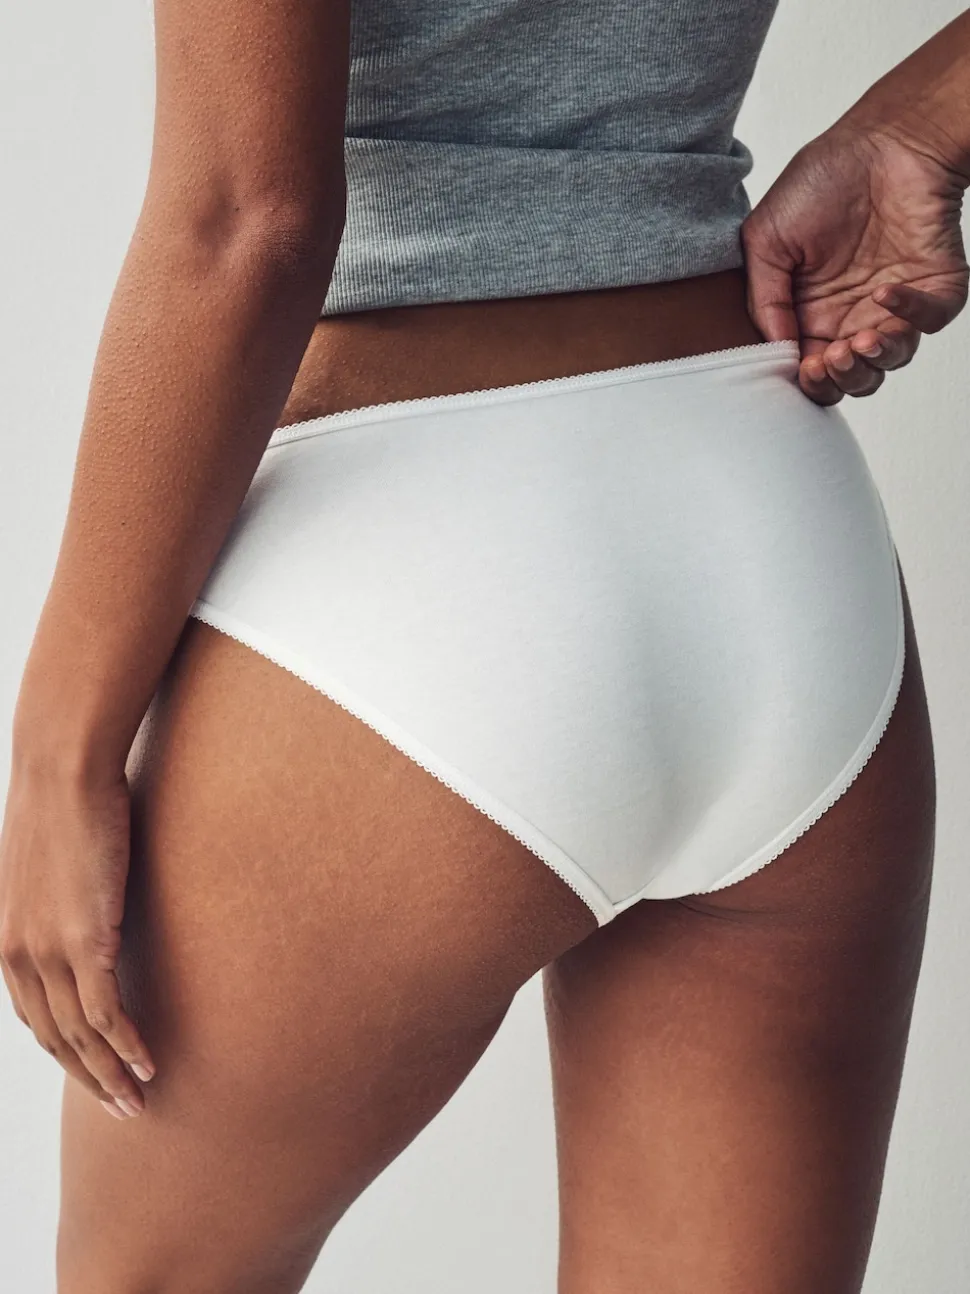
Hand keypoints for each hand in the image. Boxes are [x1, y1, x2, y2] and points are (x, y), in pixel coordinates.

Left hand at [0, 762, 154, 1119]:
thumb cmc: (60, 802)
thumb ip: (54, 899)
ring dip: (110, 1074)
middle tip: (121, 1106)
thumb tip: (81, 903)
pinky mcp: (84, 940)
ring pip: (79, 1035)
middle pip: (53, 1037)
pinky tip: (149, 1063)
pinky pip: (106, 1013)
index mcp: (6, 940)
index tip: (94, 1070)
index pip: (35, 1016)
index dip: (66, 1051)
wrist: (63, 769)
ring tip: (139, 1099)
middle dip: (87, 1078)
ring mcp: (48, 951)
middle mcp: (18, 955)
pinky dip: (127, 1046)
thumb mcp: (43, 864)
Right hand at [741, 114, 968, 403]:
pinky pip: (930, 319)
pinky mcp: (935, 286)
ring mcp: (895, 304)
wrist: (882, 138)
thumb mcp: (764, 240)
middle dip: (839, 381)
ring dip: (873, 362)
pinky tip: (885, 293)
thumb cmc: (822, 180)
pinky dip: (910, 315)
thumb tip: (778, 349)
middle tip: (827, 359)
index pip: (808, 368)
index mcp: (810, 313)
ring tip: (857, 342)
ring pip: (891, 361)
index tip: (798, 366)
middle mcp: (853, 315)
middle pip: (851, 378)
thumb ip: (763, 299)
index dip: (805, 379)